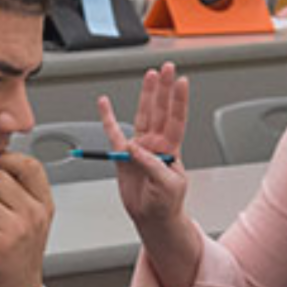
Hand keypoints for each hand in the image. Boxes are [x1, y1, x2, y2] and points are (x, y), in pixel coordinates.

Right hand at [98, 61, 188, 227]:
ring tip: (149, 76)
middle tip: (166, 69)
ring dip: (146, 95)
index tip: (181, 82)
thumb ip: (153, 165)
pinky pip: (113, 133)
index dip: (179, 101)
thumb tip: (135, 148)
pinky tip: (105, 104)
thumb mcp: (167, 186)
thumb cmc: (166, 204)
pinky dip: (108, 118)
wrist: (152, 217)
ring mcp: (140, 147)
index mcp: (171, 150)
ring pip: (143, 114)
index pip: (176, 119)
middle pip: (161, 110)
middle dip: (164, 88)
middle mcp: (157, 144)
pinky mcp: (123, 155)